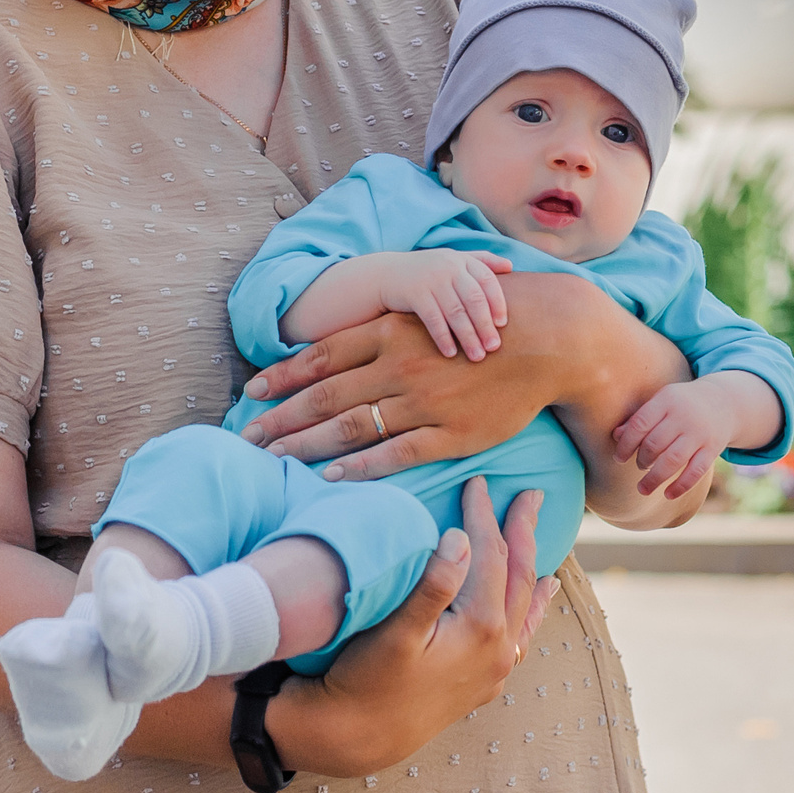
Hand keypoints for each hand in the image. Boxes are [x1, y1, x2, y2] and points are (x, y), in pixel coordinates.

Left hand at [240, 307, 569, 480]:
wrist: (546, 338)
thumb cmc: (481, 324)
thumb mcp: (426, 316)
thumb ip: (383, 334)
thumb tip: (339, 351)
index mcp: (390, 331)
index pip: (321, 355)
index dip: (283, 376)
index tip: (252, 393)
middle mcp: (399, 364)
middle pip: (325, 395)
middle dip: (281, 418)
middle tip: (247, 438)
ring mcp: (423, 400)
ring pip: (351, 426)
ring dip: (307, 445)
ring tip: (273, 461)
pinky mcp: (450, 432)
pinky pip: (395, 453)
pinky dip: (359, 466)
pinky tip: (330, 476)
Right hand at [276, 477, 558, 777]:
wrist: (359, 737)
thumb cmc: (366, 677)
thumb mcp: (395, 630)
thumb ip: (432, 585)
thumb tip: (459, 539)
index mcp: (481, 628)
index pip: (491, 555)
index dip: (484, 515)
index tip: (478, 481)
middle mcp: (499, 649)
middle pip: (518, 575)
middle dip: (522, 530)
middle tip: (530, 493)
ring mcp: (497, 668)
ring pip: (524, 604)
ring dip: (532, 566)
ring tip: (542, 537)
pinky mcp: (486, 682)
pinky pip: (521, 634)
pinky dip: (531, 608)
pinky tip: (539, 597)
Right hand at [379, 248, 513, 360]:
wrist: (385, 275)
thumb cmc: (427, 271)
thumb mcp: (453, 260)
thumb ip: (481, 261)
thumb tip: (510, 266)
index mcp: (461, 260)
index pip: (487, 280)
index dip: (497, 303)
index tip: (502, 325)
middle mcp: (448, 267)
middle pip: (474, 299)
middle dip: (485, 325)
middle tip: (493, 347)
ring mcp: (431, 279)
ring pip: (456, 312)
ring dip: (468, 337)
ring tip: (476, 356)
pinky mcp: (414, 293)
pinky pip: (433, 319)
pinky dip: (443, 337)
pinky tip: (450, 352)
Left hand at [610, 379, 733, 499]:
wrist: (723, 402)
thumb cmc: (681, 405)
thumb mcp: (662, 403)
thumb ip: (640, 418)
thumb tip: (615, 435)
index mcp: (667, 400)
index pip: (640, 424)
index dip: (626, 444)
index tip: (619, 459)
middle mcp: (684, 415)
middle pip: (655, 444)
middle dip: (642, 460)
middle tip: (639, 467)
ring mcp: (700, 433)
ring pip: (674, 460)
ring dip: (655, 478)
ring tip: (643, 489)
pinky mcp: (713, 448)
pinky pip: (696, 471)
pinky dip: (681, 485)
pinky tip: (668, 495)